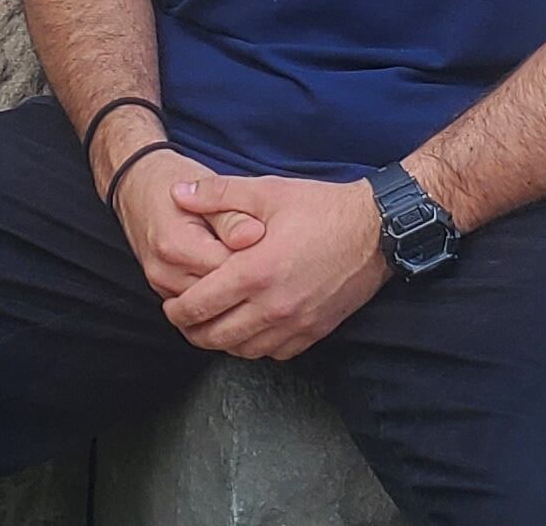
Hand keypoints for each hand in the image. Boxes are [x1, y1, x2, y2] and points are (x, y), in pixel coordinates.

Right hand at [108, 145, 268, 299]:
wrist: (135, 185)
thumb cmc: (172, 181)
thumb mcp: (206, 188)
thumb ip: (232, 215)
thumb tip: (256, 235)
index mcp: (176, 244)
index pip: (229, 270)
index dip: (257, 261)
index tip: (274, 249)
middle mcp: (164, 271)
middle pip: (220, 294)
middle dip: (246, 281)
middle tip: (269, 263)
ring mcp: (161, 286)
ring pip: (210, 306)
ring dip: (232, 292)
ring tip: (252, 270)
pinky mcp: (162, 292)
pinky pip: (198, 306)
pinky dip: (217, 297)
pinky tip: (233, 279)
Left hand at [158, 174, 387, 359]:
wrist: (376, 230)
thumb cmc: (319, 208)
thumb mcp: (265, 191)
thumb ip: (216, 194)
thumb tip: (177, 192)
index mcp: (255, 272)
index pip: (200, 305)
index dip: (176, 310)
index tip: (169, 305)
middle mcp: (273, 306)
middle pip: (216, 336)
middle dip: (193, 330)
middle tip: (184, 319)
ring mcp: (296, 324)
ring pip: (243, 351)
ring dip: (221, 342)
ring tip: (211, 325)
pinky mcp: (314, 332)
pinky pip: (274, 354)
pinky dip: (254, 347)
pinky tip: (249, 330)